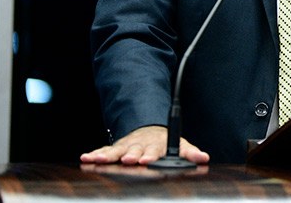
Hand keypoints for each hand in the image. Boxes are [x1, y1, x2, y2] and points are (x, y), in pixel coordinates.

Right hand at [79, 125, 209, 165]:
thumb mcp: (181, 146)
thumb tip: (204, 158)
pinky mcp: (117, 148)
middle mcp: (141, 143)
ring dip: (108, 155)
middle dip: (131, 155)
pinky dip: (96, 154)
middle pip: (135, 149)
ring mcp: (128, 145)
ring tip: (98, 160)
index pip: (155, 150)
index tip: (146, 160)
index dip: (150, 155)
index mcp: (158, 144)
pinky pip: (105, 150)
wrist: (151, 130)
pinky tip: (86, 157)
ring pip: (117, 150)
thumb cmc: (166, 143)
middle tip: (127, 159)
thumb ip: (191, 153)